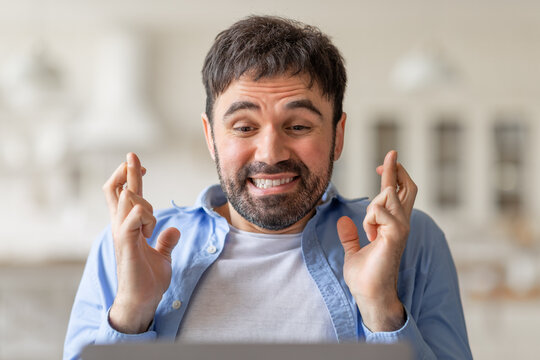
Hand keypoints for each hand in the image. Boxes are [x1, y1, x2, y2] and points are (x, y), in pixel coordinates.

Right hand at [103, 153, 179, 333]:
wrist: (142, 300)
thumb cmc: (148, 279)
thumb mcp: (161, 256)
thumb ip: (165, 242)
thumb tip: (174, 230)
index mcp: (128, 227)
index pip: (123, 194)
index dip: (130, 177)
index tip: (142, 165)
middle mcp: (121, 226)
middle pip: (118, 190)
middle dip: (127, 171)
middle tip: (134, 156)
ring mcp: (121, 234)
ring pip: (127, 200)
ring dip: (144, 202)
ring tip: (152, 226)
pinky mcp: (126, 244)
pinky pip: (132, 220)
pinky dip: (143, 216)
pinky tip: (149, 227)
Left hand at [337, 150, 416, 331]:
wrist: (369, 295)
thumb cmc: (365, 277)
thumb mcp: (353, 250)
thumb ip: (351, 236)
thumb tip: (343, 222)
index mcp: (392, 226)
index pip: (397, 194)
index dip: (393, 175)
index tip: (384, 162)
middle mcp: (401, 224)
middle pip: (406, 188)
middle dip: (396, 169)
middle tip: (390, 154)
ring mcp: (401, 229)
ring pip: (388, 196)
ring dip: (372, 206)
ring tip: (369, 231)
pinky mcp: (395, 235)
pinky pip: (379, 211)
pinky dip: (370, 218)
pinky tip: (370, 235)